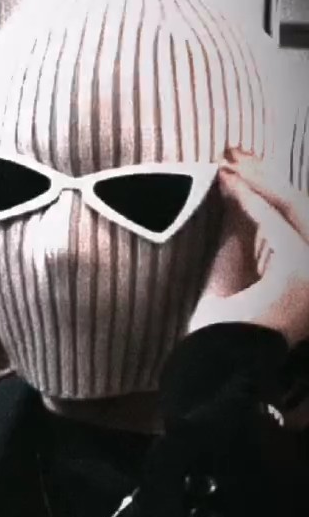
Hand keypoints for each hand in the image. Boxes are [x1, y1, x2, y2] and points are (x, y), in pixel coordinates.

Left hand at [188, 149, 308, 348]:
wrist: (216, 366)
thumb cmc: (221, 323)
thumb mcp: (236, 263)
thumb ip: (245, 227)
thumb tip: (235, 183)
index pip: (300, 218)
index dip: (272, 186)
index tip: (242, 163)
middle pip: (303, 209)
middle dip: (268, 176)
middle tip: (233, 151)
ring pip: (295, 210)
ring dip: (260, 181)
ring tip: (228, 162)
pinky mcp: (303, 275)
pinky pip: (276, 227)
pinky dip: (250, 201)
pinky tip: (228, 183)